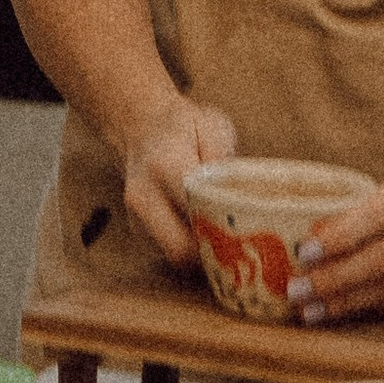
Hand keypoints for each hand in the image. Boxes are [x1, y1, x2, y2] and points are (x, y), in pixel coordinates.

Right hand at [120, 92, 237, 266]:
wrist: (138, 125)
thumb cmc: (181, 126)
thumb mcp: (211, 126)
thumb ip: (224, 159)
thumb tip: (236, 193)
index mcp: (165, 165)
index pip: (195, 211)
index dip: (224, 228)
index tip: (248, 233)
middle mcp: (143, 195)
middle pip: (181, 248)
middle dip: (213, 255)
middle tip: (241, 250)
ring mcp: (135, 216)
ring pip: (174, 257)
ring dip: (202, 257)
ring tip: (229, 245)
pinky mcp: (137, 230)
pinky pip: (167, 254)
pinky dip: (190, 252)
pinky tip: (208, 237)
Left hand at [286, 147, 383, 322]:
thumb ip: (379, 202)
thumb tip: (322, 231)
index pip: (378, 214)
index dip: (338, 236)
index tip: (303, 250)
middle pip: (383, 260)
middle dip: (334, 279)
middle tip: (295, 292)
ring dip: (349, 301)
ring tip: (312, 310)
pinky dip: (380, 307)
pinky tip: (352, 310)